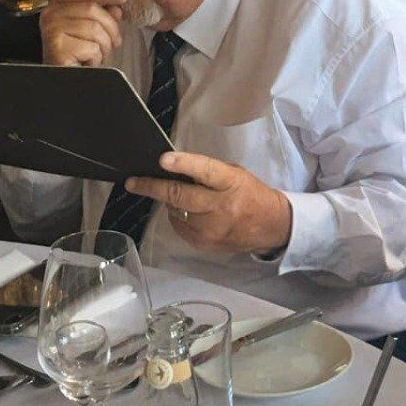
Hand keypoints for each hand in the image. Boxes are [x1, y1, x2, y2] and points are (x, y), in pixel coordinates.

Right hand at [38, 0, 128, 66]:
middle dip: (111, 27)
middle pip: (92, 9)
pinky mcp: (58, 48)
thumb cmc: (75, 55)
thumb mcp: (90, 31)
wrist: (63, 80)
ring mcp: (52, 31)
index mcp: (57, 6)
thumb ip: (101, 16)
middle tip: (115, 42)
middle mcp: (51, 15)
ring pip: (94, 29)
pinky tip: (87, 63)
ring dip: (103, 46)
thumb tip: (117, 8)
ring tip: (97, 55)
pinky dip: (96, 58)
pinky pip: (91, 47)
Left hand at [124, 151, 292, 255]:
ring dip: (169, 203)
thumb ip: (207, 172)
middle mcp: (220, 208)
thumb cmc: (250, 193)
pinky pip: (179, 228)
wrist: (271, 225)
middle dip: (153, 187)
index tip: (163, 160)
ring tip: (176, 196)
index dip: (183, 165)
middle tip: (134, 182)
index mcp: (230, 184)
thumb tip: (173, 169)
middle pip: (180, 197)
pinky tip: (186, 212)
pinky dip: (177, 217)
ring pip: (175, 213)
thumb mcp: (234, 175)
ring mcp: (212, 230)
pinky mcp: (205, 245)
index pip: (205, 172)